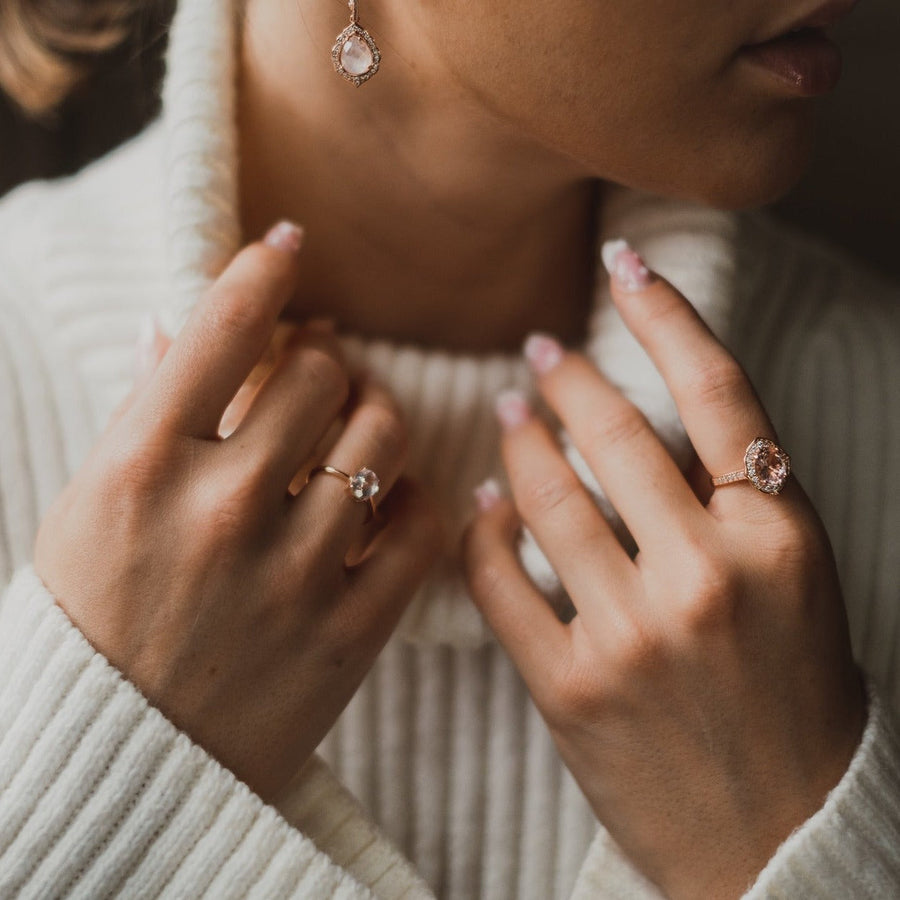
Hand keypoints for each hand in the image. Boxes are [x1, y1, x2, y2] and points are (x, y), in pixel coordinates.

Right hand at [34, 223, 441, 802]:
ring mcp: (294, 572)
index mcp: (140, 467)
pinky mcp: (353, 630)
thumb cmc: (97, 620)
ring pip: (383, 437)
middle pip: (321, 374)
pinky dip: (417, 496)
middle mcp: (221, 509)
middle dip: (323, 362)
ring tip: (355, 431)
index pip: (221, 327)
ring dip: (375, 419)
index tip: (288, 247)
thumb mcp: (92, 506)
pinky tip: (388, 500)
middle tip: (319, 374)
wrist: (127, 757)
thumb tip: (174, 321)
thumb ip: (144, 411)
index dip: (264, 269)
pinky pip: (423, 522)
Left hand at [464, 242, 866, 898]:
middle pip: (616, 432)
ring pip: (547, 498)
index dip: (664, 312)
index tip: (623, 262)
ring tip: (510, 411)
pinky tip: (482, 505)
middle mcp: (711, 576)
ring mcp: (636, 637)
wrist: (780, 836)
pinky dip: (484, 533)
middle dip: (569, 377)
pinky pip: (502, 582)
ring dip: (518, 442)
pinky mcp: (573, 692)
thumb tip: (641, 414)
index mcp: (781, 537)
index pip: (717, 391)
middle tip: (540, 352)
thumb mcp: (798, 579)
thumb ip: (736, 496)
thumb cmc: (792, 694)